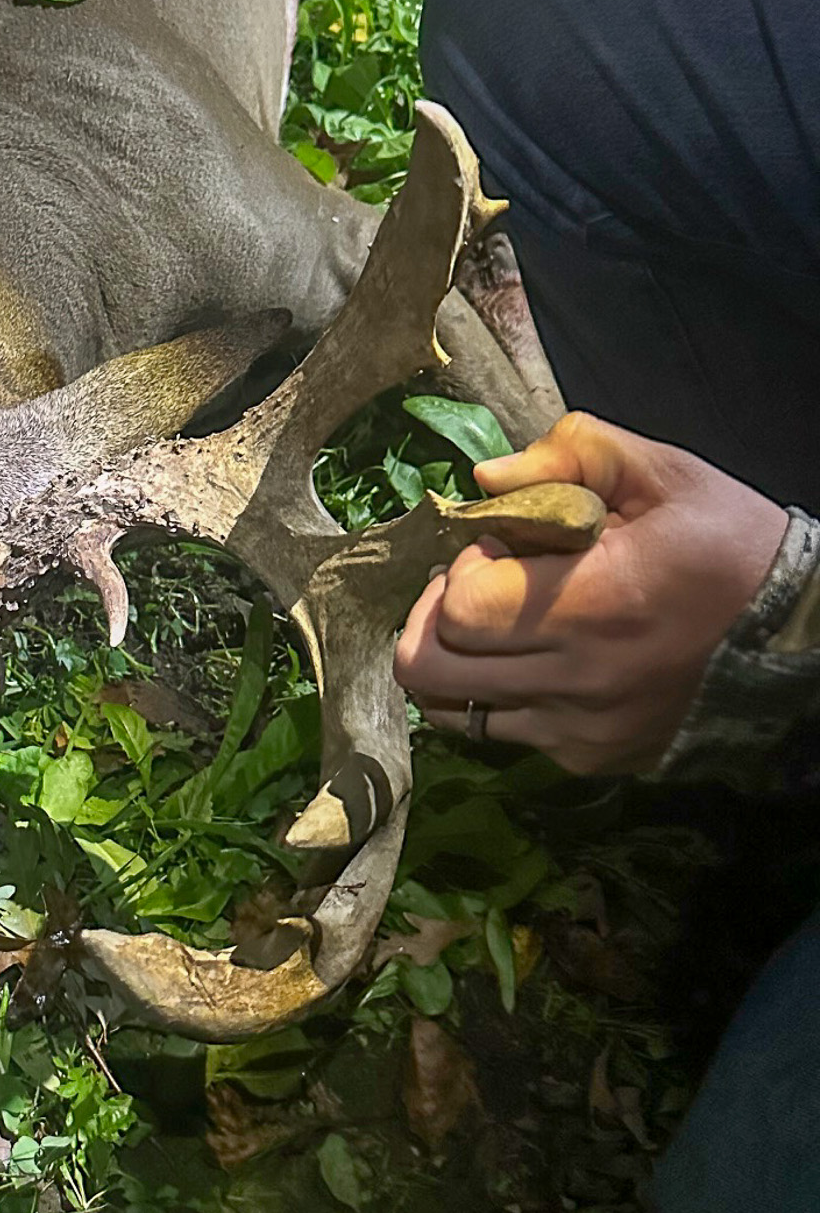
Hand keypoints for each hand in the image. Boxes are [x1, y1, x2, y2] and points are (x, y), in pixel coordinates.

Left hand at [394, 412, 787, 774]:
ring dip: (453, 663)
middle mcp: (578, 681)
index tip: (497, 548)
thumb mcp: (663, 474)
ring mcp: (581, 730)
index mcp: (592, 605)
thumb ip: (569, 453)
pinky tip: (535, 659)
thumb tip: (484, 478)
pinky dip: (498, 697)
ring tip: (491, 625)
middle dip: (430, 618)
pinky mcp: (591, 758)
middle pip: (430, 670)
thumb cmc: (726, 546)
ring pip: (453, 712)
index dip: (459, 571)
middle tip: (473, 586)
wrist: (800, 641)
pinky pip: (504, 735)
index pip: (460, 610)